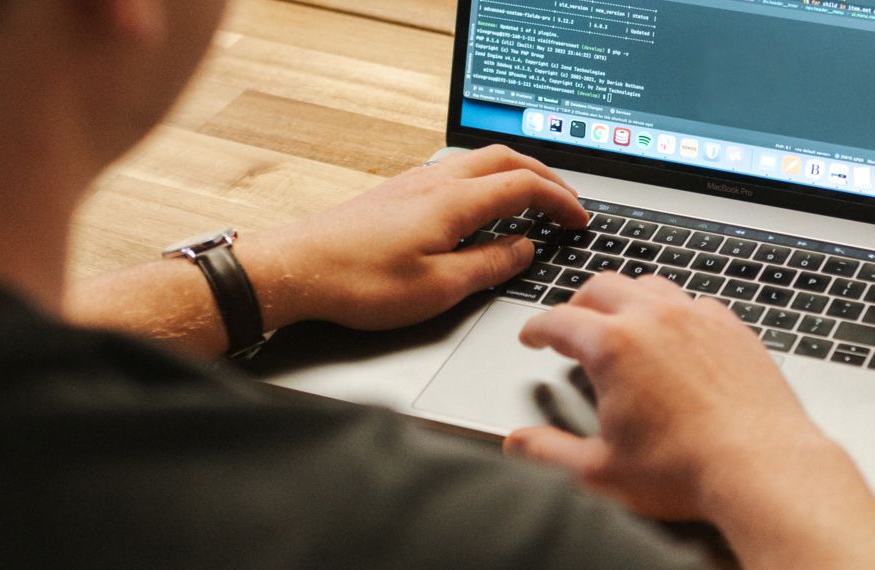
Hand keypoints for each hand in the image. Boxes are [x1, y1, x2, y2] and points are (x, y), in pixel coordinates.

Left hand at [240, 145, 589, 331]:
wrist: (295, 270)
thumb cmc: (358, 283)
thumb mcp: (438, 289)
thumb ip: (489, 265)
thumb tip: (523, 250)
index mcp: (453, 202)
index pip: (524, 185)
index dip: (560, 201)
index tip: (579, 219)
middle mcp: (436, 182)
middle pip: (506, 158)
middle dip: (545, 176)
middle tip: (567, 201)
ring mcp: (414, 182)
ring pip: (480, 160)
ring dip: (515, 172)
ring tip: (533, 197)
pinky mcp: (397, 192)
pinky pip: (456, 171)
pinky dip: (487, 179)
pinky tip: (482, 203)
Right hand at [504, 272, 828, 519]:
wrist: (763, 467)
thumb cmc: (688, 469)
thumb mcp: (600, 470)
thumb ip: (550, 451)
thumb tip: (519, 443)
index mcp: (614, 345)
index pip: (558, 320)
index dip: (536, 328)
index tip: (532, 336)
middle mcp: (655, 319)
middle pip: (603, 287)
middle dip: (578, 302)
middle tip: (570, 321)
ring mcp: (699, 318)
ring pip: (651, 285)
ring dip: (627, 297)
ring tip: (620, 319)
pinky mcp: (733, 328)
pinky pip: (695, 303)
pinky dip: (675, 311)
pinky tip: (676, 333)